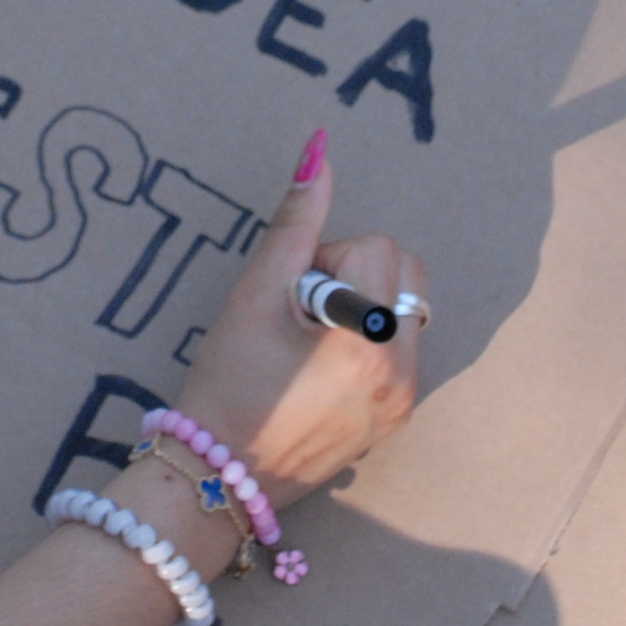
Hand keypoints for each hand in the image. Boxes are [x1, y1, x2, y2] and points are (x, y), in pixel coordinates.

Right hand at [169, 134, 421, 509]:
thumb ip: (295, 222)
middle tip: (302, 315)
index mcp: (370, 339)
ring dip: (365, 309)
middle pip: (406, 272)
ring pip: (407, 310)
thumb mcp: (253, 296)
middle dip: (356, 276)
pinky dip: (369, 344)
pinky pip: (403, 352)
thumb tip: (321, 149)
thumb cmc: (228, 383)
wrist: (219, 476)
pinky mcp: (396, 419)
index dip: (325, 260)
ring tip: (311, 344)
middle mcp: (402, 372)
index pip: (376, 247)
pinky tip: (321, 370)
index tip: (289, 299)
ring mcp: (404, 400)